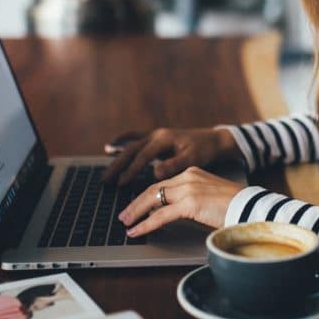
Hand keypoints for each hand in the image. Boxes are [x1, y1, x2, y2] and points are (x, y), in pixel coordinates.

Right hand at [103, 127, 239, 185]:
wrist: (213, 140)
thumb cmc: (204, 150)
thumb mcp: (193, 158)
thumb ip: (175, 165)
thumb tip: (156, 174)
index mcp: (164, 139)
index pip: (143, 156)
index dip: (132, 170)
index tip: (121, 183)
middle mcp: (156, 134)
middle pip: (131, 150)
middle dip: (118, 165)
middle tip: (106, 180)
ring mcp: (155, 135)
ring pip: (130, 145)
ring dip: (117, 157)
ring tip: (105, 171)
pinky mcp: (156, 139)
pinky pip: (135, 139)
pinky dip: (122, 142)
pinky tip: (111, 147)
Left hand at [119, 167, 245, 236]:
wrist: (252, 207)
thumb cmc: (236, 206)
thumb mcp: (209, 198)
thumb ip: (192, 200)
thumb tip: (174, 213)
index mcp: (193, 173)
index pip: (162, 183)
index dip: (146, 195)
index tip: (136, 205)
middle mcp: (188, 177)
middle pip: (153, 189)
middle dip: (135, 203)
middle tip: (124, 215)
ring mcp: (189, 188)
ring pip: (153, 199)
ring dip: (136, 213)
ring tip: (126, 224)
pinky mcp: (190, 203)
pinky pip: (161, 215)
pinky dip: (146, 224)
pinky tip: (137, 231)